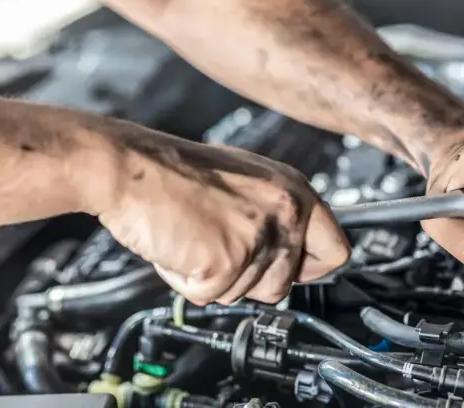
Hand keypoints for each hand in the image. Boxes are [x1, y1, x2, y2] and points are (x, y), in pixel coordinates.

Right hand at [89, 122, 350, 304]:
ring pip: (244, 295)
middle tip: (215, 247)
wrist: (128, 167)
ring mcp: (257, 239)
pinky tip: (176, 247)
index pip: (335, 251)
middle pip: (285, 285)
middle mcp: (284, 213)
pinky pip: (208, 296)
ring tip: (191, 238)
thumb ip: (272, 213)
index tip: (290, 271)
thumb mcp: (243, 180)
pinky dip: (185, 280)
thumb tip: (288, 253)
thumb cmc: (172, 170)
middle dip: (247, 278)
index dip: (308, 269)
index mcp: (292, 189)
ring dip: (212, 278)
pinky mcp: (226, 262)